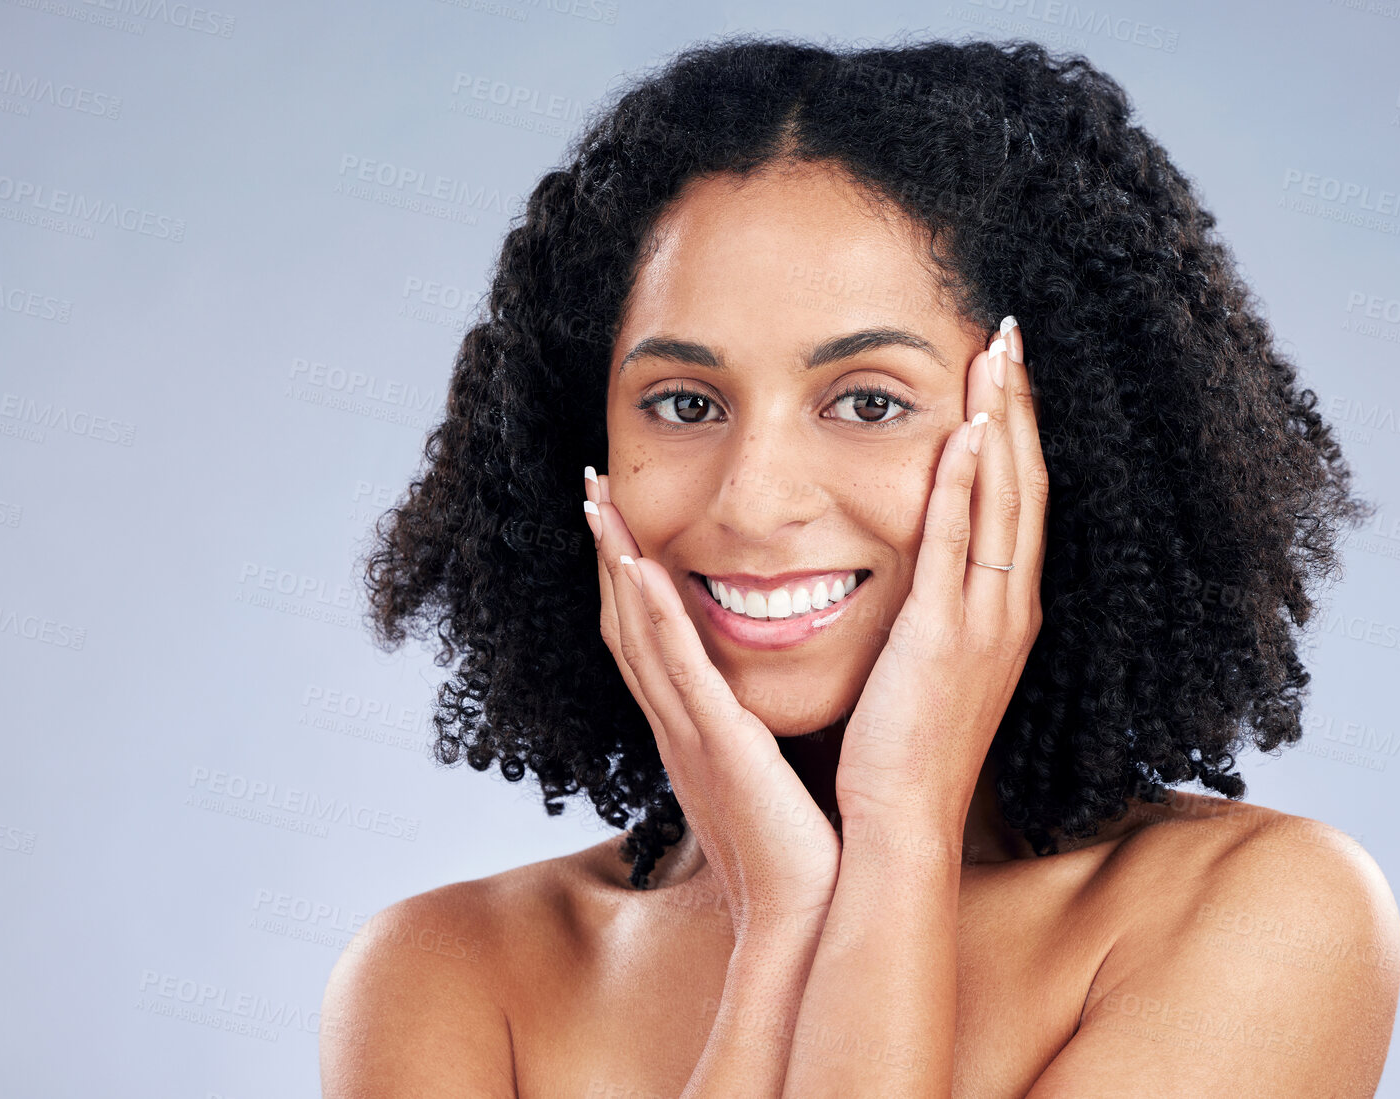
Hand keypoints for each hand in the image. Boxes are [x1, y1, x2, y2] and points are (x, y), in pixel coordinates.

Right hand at [584, 473, 842, 937]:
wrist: (808, 915)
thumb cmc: (797, 855)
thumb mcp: (770, 779)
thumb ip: (758, 737)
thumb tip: (768, 709)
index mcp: (693, 731)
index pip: (648, 638)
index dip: (626, 576)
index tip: (621, 517)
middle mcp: (678, 726)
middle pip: (624, 623)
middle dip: (606, 552)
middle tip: (591, 485)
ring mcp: (690, 733)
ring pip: (637, 632)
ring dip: (614, 562)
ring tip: (599, 500)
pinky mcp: (718, 743)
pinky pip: (678, 668)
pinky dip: (652, 614)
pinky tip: (638, 566)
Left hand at [833, 317, 1047, 831]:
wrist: (901, 824)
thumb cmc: (907, 751)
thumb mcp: (932, 667)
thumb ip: (934, 609)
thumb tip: (920, 569)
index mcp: (1006, 612)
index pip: (1020, 500)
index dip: (1019, 431)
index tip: (1008, 372)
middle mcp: (1010, 608)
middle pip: (1025, 483)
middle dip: (1021, 403)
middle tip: (1011, 332)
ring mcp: (985, 621)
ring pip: (1004, 499)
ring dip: (1003, 420)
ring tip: (996, 352)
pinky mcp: (945, 636)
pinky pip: (959, 544)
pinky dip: (968, 484)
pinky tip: (969, 429)